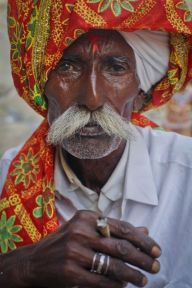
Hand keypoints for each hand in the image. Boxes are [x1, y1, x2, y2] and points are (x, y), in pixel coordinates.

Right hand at [29, 210, 160, 287]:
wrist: (34, 261)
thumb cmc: (64, 242)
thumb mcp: (87, 229)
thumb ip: (114, 229)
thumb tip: (144, 230)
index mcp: (87, 217)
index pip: (122, 227)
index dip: (141, 239)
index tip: (155, 248)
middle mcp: (81, 231)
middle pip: (120, 246)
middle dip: (142, 257)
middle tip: (155, 265)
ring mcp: (74, 251)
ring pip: (113, 265)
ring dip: (133, 274)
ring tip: (144, 279)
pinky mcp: (70, 272)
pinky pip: (101, 280)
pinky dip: (116, 285)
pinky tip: (124, 285)